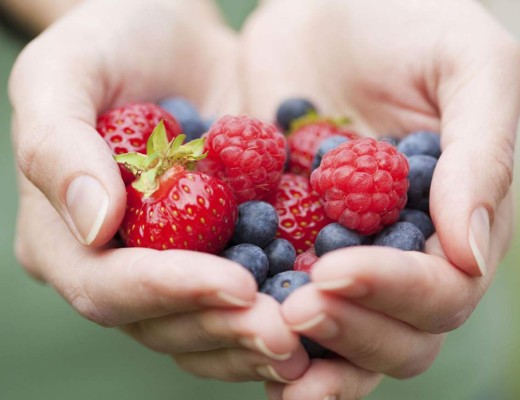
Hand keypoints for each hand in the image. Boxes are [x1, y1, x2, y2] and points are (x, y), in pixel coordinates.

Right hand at [9, 0, 307, 382]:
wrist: (174, 40)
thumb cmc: (110, 44)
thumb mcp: (64, 72)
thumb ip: (59, 146)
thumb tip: (94, 227)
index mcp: (63, 237)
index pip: (108, 285)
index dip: (169, 291)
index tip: (234, 284)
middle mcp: (116, 265)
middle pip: (161, 323)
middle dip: (224, 327)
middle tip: (285, 332)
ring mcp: (171, 265)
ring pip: (205, 327)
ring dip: (255, 338)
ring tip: (307, 337)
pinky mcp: (218, 253)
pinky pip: (242, 299)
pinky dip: (277, 311)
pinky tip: (318, 314)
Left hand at [242, 0, 519, 397]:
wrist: (319, 6)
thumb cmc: (402, 20)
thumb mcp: (467, 65)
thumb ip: (483, 156)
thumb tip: (471, 255)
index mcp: (451, 222)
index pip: (441, 293)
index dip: (395, 293)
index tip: (337, 270)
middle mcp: (397, 252)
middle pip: (393, 336)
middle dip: (348, 330)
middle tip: (295, 309)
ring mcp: (337, 253)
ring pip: (334, 336)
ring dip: (302, 350)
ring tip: (259, 334)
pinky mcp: (283, 242)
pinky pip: (272, 299)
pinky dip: (254, 323)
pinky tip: (227, 326)